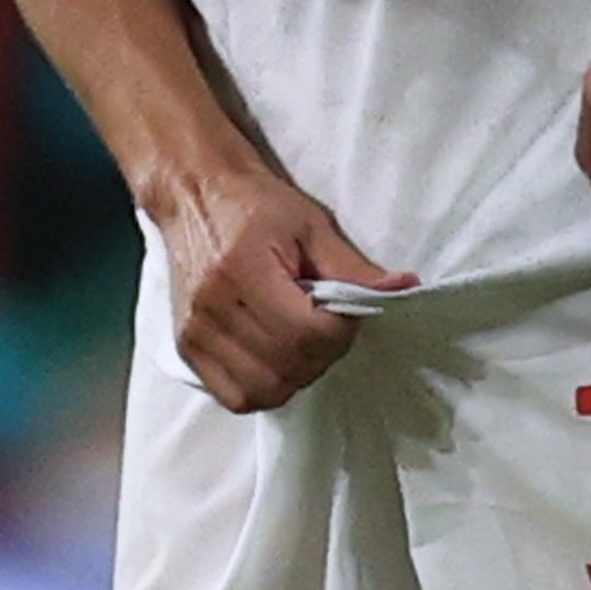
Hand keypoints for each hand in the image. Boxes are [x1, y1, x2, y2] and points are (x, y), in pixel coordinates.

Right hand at [149, 159, 414, 412]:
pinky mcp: (187, 348)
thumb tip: (403, 288)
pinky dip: (264, 388)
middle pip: (287, 368)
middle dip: (324, 354)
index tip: (347, 309)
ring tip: (301, 341)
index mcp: (242, 270)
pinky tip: (275, 357)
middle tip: (328, 324)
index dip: (341, 330)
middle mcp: (212, 308)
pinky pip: (235, 397)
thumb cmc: (255, 204)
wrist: (195, 192)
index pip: (306, 334)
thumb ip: (352, 266)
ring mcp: (194, 334)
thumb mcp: (310, 223)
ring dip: (296, 376)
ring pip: (263, 391)